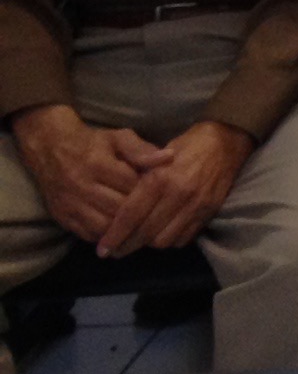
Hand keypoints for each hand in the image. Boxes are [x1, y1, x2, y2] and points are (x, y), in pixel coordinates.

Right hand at [10, 104, 163, 243]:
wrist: (51, 149)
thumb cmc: (93, 143)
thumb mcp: (119, 138)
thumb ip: (142, 149)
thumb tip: (169, 157)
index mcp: (97, 164)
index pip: (132, 186)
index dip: (151, 191)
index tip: (164, 194)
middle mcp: (80, 186)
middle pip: (119, 209)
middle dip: (141, 212)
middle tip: (157, 214)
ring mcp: (69, 205)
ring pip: (104, 226)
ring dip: (125, 228)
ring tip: (142, 225)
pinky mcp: (62, 218)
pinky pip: (88, 235)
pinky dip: (107, 236)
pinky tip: (122, 231)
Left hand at [97, 120, 250, 255]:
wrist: (227, 141)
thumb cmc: (186, 144)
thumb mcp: (155, 154)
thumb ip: (138, 179)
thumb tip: (117, 206)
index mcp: (161, 178)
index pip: (131, 215)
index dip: (114, 235)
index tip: (101, 249)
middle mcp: (179, 194)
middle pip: (146, 232)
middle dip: (126, 246)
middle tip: (114, 251)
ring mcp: (196, 206)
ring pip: (164, 240)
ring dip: (148, 244)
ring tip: (138, 241)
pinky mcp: (209, 213)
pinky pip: (183, 239)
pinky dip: (169, 240)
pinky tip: (161, 233)